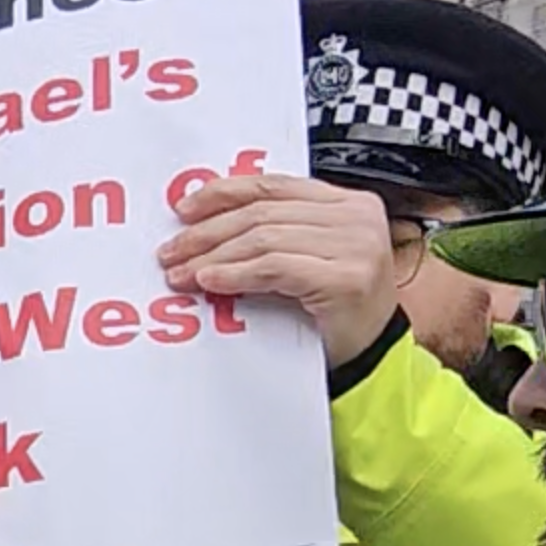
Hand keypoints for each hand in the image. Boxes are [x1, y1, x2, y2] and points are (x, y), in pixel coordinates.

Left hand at [159, 174, 400, 367]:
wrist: (373, 360)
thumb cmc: (337, 312)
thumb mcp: (306, 260)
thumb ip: (274, 234)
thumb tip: (202, 226)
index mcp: (349, 202)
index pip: (274, 185)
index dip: (224, 193)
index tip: (185, 211)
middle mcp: (357, 216)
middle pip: (264, 213)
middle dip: (209, 232)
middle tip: (172, 251)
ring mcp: (357, 245)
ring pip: (265, 238)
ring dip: (215, 256)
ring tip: (184, 272)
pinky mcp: (347, 278)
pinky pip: (275, 267)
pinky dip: (236, 273)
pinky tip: (212, 281)